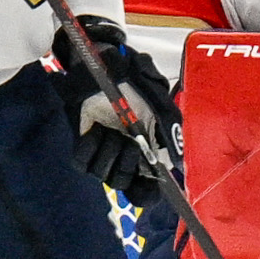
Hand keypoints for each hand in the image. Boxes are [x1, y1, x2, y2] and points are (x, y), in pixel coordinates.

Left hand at [49, 18, 181, 206]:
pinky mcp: (83, 144)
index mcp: (147, 150)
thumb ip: (170, 130)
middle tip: (130, 142)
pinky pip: (82, 163)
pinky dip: (89, 148)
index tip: (147, 187)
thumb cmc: (133, 80)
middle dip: (127, 164)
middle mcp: (125, 155)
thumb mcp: (159, 102)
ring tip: (110, 129)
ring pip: (103, 175)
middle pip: (123, 182)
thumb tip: (177, 163)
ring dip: (108, 153)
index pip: (146, 189)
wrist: (102, 64)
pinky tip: (95, 131)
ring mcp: (103, 151)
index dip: (146, 194)